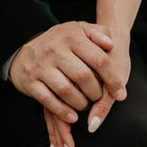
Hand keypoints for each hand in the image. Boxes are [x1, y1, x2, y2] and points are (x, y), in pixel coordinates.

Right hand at [9, 22, 127, 146]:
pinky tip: (73, 116)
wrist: (25, 50)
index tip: (121, 94)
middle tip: (97, 97)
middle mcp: (55, 50)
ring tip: (86, 104)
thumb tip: (111, 44)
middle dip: (95, 93)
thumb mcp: (80, 30)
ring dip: (81, 103)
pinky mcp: (30, 81)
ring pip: (66, 90)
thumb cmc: (61, 42)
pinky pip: (48, 100)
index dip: (112, 80)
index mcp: (72, 36)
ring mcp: (41, 66)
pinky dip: (62, 111)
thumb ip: (98, 33)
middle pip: (83, 77)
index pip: (99, 60)